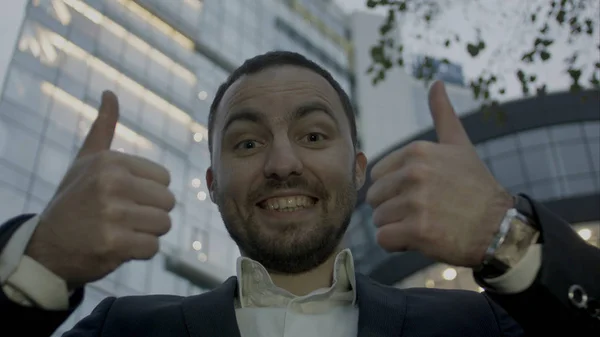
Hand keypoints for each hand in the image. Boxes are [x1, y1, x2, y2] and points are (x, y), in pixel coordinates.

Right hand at [25, 92, 175, 288]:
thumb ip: (104, 128)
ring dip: (146, 233)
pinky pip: (153, 248)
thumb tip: (110, 93)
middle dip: (150, 214)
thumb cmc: (74, 201)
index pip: (164, 179)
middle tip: (121, 218)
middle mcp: (111, 183)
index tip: (122, 198)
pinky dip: (139, 252)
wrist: (46, 247)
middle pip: (168, 202)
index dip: (148, 193)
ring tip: (119, 231)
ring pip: (164, 224)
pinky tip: (116, 247)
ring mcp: (112, 214)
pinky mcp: (114, 244)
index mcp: (110, 161)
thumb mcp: (86, 161)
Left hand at [366, 81, 512, 267]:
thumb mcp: (459, 145)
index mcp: (418, 151)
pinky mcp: (418, 230)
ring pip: (378, 220)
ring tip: (425, 224)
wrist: (500, 228)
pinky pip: (383, 239)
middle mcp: (415, 173)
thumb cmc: (475, 187)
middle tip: (423, 212)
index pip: (377, 176)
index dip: (394, 190)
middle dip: (392, 209)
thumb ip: (443, 114)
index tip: (421, 194)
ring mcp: (416, 202)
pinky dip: (396, 244)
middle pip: (374, 198)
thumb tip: (436, 82)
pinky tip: (419, 239)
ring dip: (396, 227)